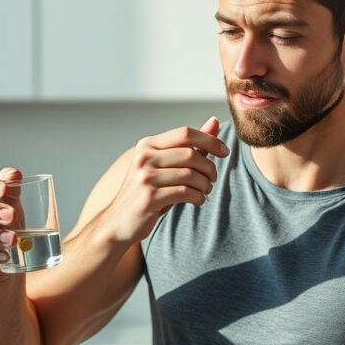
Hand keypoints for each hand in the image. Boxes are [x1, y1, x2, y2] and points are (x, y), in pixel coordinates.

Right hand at [102, 117, 228, 243]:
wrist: (119, 222)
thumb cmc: (148, 192)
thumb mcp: (167, 166)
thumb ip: (191, 146)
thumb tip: (215, 122)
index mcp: (147, 145)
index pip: (185, 133)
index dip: (210, 140)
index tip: (225, 152)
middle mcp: (144, 157)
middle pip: (191, 154)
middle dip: (209, 168)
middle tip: (212, 180)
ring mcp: (144, 177)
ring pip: (190, 174)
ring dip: (205, 185)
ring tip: (204, 192)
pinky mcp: (149, 197)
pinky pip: (185, 192)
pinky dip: (198, 197)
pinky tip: (197, 201)